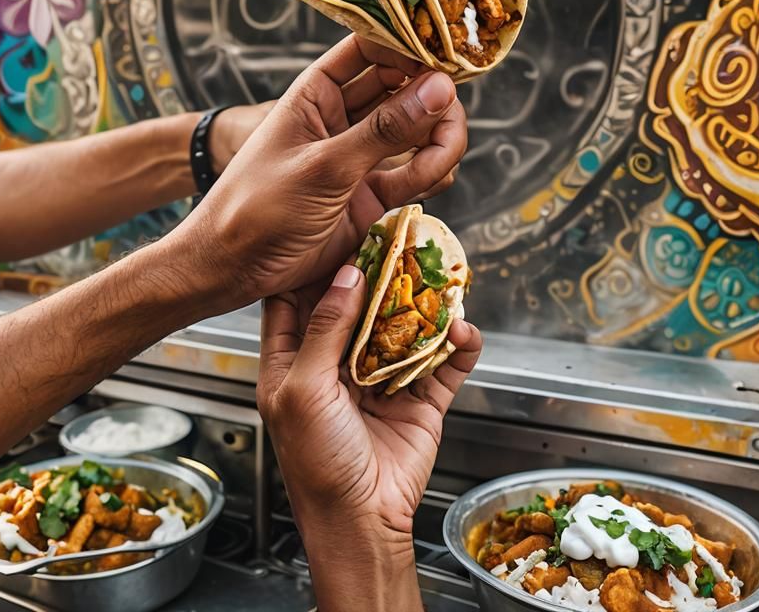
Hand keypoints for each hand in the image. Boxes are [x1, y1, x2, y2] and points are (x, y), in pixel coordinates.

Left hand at [179, 35, 466, 305]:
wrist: (234, 268)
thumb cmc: (258, 207)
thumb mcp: (323, 166)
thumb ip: (384, 130)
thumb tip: (439, 89)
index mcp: (316, 93)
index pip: (369, 50)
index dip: (408, 47)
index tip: (445, 59)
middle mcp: (341, 118)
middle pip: (403, 89)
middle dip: (432, 97)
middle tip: (450, 112)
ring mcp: (358, 156)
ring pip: (416, 132)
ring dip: (438, 137)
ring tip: (443, 153)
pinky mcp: (371, 194)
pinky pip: (415, 173)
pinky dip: (431, 172)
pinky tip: (434, 176)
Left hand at [259, 265, 482, 610]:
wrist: (361, 521)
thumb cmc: (316, 463)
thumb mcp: (306, 389)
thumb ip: (325, 331)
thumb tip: (345, 277)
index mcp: (293, 364)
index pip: (298, 304)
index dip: (314, 271)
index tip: (334, 237)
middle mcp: (336, 367)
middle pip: (358, 309)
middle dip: (378, 278)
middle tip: (398, 242)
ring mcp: (379, 381)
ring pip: (403, 331)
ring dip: (423, 307)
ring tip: (440, 276)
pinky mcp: (417, 401)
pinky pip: (440, 366)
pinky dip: (456, 347)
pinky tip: (464, 330)